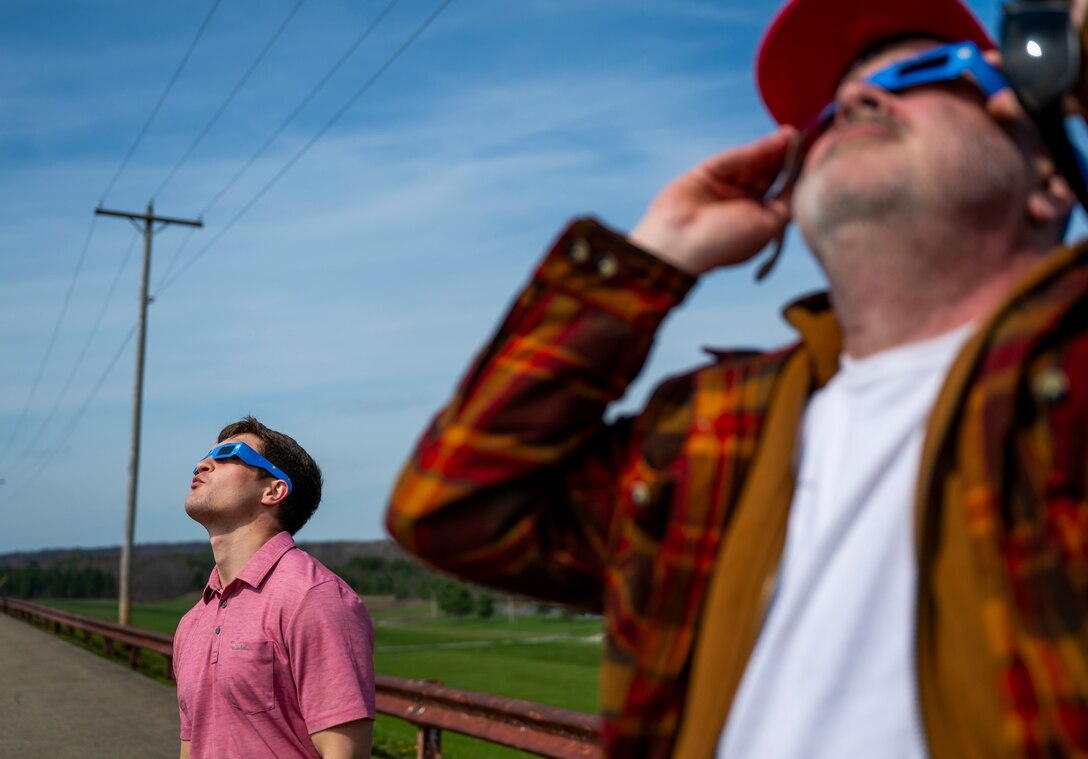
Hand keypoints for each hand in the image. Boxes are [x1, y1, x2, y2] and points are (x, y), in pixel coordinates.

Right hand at [628, 128, 796, 275]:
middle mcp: (742, 205)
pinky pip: (737, 159)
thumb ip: (787, 204)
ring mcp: (725, 188)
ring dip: (776, 150)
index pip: (782, 194)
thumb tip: (803, 182)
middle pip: (770, 176)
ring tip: (796, 135)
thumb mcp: (767, 227)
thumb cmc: (725, 243)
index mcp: (756, 223)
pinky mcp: (709, 173)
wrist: (680, 242)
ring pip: (755, 165)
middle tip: (810, 139)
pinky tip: (779, 138)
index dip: (799, 176)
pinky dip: (758, 149)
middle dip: (788, 158)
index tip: (817, 159)